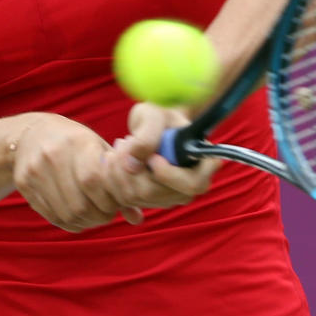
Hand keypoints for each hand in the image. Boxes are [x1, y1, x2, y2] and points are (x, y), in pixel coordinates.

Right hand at [10, 114, 143, 232]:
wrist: (30, 133)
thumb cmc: (75, 142)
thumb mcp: (98, 149)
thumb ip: (118, 180)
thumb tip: (137, 219)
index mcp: (76, 142)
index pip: (93, 180)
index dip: (109, 199)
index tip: (117, 203)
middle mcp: (52, 156)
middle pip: (80, 203)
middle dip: (100, 215)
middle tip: (108, 213)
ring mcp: (35, 171)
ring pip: (66, 214)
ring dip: (86, 222)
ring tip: (94, 215)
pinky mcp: (24, 184)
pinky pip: (51, 216)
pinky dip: (70, 223)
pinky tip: (78, 216)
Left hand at [101, 103, 220, 212]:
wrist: (154, 123)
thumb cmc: (160, 115)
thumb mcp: (154, 115)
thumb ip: (147, 135)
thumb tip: (133, 165)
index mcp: (203, 165)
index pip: (192, 184)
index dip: (168, 174)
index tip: (152, 157)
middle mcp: (188, 187)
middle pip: (155, 194)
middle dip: (132, 169)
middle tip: (123, 142)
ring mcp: (169, 197)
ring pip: (136, 197)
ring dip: (118, 170)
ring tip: (119, 145)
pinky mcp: (148, 201)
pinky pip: (124, 198)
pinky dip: (113, 177)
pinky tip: (115, 158)